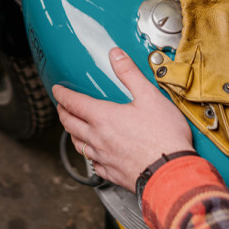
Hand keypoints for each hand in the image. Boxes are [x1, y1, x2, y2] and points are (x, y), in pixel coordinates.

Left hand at [52, 47, 193, 191]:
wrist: (171, 173)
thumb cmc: (164, 137)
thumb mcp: (149, 96)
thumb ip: (129, 73)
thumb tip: (116, 55)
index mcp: (103, 117)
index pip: (74, 103)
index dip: (62, 95)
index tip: (57, 90)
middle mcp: (98, 138)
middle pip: (70, 124)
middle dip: (62, 113)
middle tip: (61, 107)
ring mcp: (103, 157)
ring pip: (78, 144)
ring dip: (72, 133)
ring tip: (73, 128)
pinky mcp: (112, 173)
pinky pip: (92, 163)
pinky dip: (89, 155)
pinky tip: (94, 155)